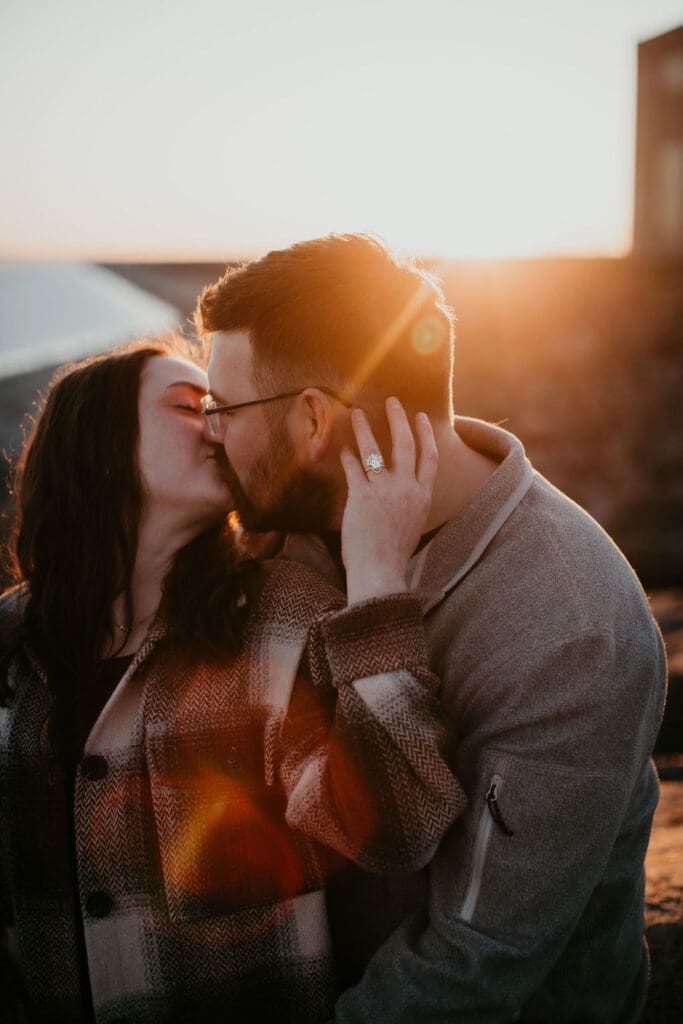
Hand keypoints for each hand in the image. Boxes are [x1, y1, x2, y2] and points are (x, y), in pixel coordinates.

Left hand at [339, 397, 437, 604]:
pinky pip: (354, 469)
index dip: (425, 434)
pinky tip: (342, 449)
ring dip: (366, 429)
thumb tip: (404, 492)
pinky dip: (347, 457)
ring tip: (357, 413)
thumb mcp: (413, 526)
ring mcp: (384, 492)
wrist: (380, 571)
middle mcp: (407, 489)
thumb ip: (411, 505)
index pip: (429, 458)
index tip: (420, 417)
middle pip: (406, 445)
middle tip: (392, 402)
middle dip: (399, 420)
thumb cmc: (394, 555)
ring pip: (376, 450)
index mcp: (423, 497)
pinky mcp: (361, 497)